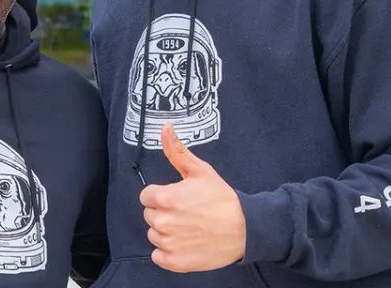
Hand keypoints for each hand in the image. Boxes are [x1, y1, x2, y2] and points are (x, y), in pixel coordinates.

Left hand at [140, 123, 245, 271]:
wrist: (244, 229)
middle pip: (150, 215)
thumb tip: (165, 128)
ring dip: (166, 232)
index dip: (161, 196)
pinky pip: (158, 256)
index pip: (146, 197)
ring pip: (154, 235)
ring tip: (188, 227)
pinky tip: (185, 243)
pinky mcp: (174, 261)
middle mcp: (163, 222)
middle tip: (186, 212)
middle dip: (164, 212)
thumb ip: (177, 151)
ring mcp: (168, 244)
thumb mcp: (200, 171)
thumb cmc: (222, 199)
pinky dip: (168, 252)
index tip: (177, 198)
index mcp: (166, 198)